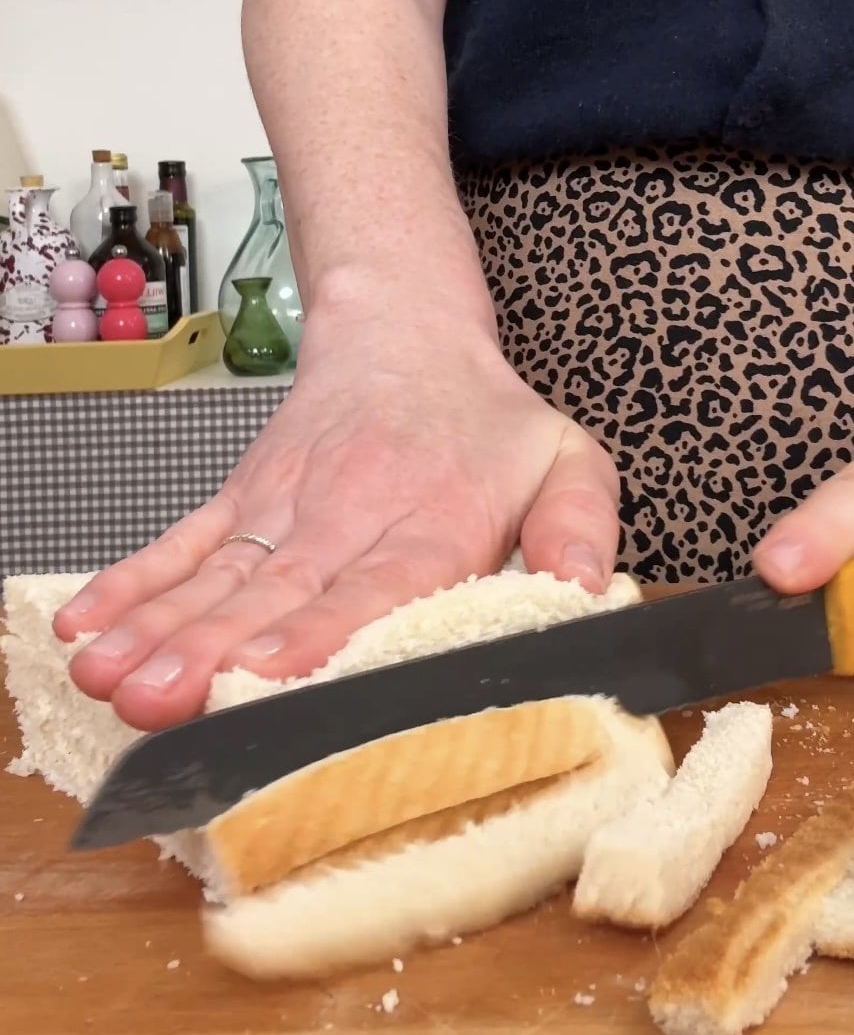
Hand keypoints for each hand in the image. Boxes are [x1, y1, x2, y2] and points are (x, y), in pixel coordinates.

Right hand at [54, 299, 620, 730]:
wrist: (407, 335)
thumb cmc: (487, 423)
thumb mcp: (567, 459)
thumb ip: (581, 524)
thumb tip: (586, 592)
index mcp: (432, 522)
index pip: (377, 582)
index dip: (320, 627)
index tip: (270, 666)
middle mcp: (347, 520)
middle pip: (275, 593)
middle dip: (214, 652)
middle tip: (162, 699)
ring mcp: (283, 511)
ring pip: (216, 577)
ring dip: (159, 630)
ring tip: (111, 678)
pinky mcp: (241, 504)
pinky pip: (180, 545)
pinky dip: (130, 586)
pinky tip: (86, 628)